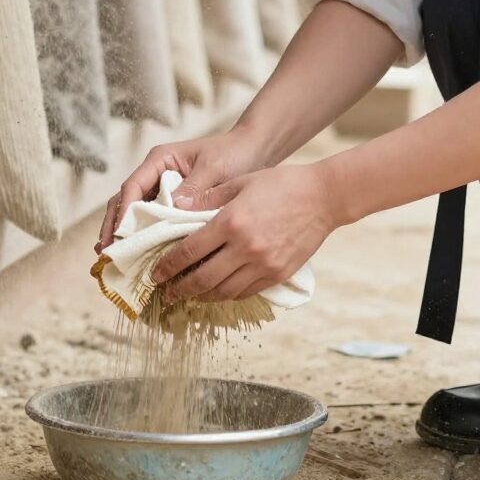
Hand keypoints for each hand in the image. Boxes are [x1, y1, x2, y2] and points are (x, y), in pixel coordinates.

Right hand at [95, 129, 268, 252]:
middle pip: (124, 201)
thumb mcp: (214, 167)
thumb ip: (194, 185)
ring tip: (113, 259)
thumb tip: (174, 207)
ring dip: (123, 236)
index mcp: (160, 160)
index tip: (119, 235)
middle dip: (113, 227)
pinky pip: (153, 223)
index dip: (123, 212)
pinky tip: (139, 258)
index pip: (133, 186)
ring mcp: (161, 191)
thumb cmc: (233, 153)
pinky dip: (143, 239)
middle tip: (105, 253)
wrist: (253, 152)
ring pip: (134, 214)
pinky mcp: (172, 206)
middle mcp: (155, 175)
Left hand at [149, 163, 341, 304]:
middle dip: (179, 289)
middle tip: (166, 293)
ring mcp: (264, 265)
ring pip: (224, 291)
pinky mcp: (278, 275)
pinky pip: (247, 292)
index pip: (189, 251)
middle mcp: (245, 248)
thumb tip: (176, 206)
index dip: (168, 266)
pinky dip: (229, 295)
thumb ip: (207, 199)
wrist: (324, 197)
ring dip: (202, 296)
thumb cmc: (281, 184)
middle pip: (203, 279)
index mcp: (231, 222)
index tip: (155, 273)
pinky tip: (220, 291)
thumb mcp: (241, 182)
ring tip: (190, 295)